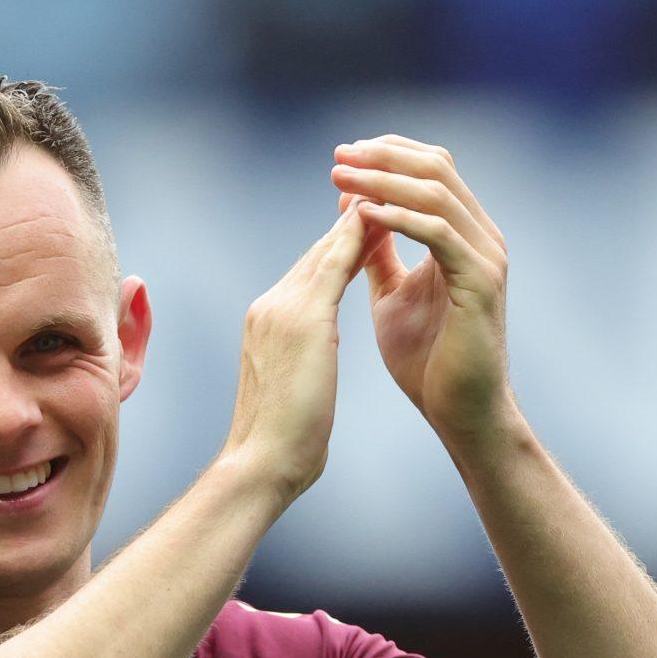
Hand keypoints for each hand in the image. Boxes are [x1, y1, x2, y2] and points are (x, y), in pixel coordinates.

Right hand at [219, 201, 371, 503]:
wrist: (262, 464)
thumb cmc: (282, 444)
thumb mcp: (293, 391)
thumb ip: (299, 368)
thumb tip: (307, 379)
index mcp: (267, 324)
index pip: (310, 274)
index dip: (341, 248)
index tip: (372, 229)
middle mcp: (270, 306)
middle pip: (318, 252)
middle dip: (353, 223)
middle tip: (389, 193)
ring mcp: (281, 307)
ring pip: (328, 248)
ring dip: (361, 218)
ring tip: (394, 194)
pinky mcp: (302, 317)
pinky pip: (337, 262)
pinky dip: (361, 236)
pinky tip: (388, 217)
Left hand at [331, 135, 513, 438]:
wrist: (458, 412)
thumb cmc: (427, 361)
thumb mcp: (392, 296)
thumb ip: (380, 255)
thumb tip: (356, 217)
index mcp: (462, 234)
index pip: (430, 170)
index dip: (386, 156)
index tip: (341, 157)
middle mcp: (481, 236)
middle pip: (436, 168)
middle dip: (382, 158)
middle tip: (338, 158)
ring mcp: (485, 257)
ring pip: (436, 193)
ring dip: (384, 182)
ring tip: (341, 180)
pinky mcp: (480, 282)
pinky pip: (438, 234)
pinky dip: (399, 219)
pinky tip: (363, 216)